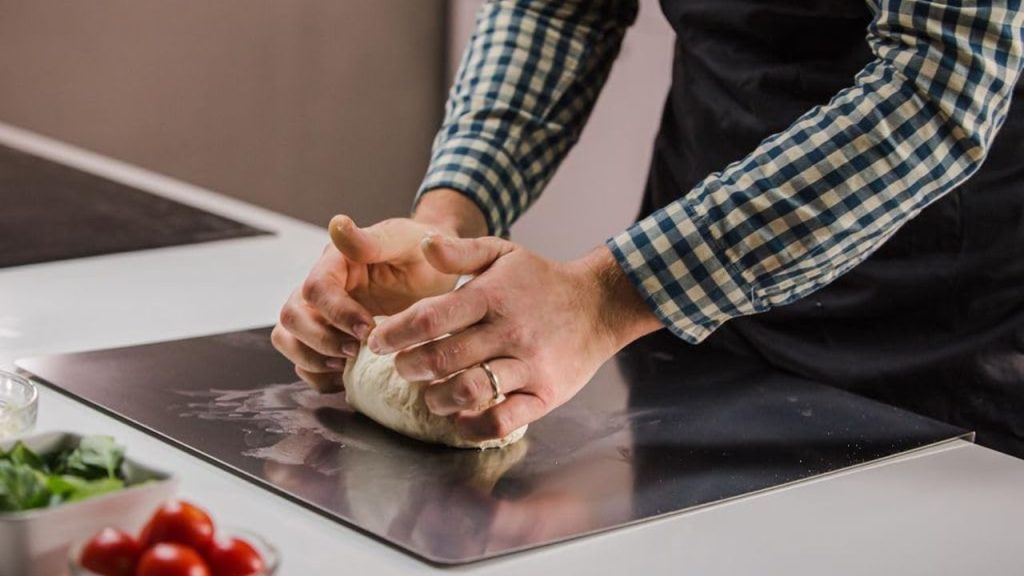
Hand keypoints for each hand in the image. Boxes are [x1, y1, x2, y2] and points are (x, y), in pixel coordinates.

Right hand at [271, 215, 458, 391]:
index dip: (336, 313)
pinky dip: (317, 375)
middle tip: (357, 352)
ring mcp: (320, 314)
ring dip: (311, 359)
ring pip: (288, 339)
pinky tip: (347, 377)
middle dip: (320, 340)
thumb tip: (337, 224)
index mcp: (335, 262)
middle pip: (291, 317)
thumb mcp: (405, 242)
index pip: (315, 289)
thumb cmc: (421, 253)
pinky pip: (304, 361)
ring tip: (346, 367)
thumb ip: (371, 240)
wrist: (437, 270)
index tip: (368, 329)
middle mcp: (321, 288)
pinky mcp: (329, 336)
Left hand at [368, 235, 661, 440]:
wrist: (599, 305)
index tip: (378, 341)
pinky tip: (459, 419)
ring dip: (436, 397)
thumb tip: (424, 245)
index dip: (395, 333)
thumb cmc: (540, 281)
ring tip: (429, 392)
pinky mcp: (545, 395)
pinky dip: (473, 426)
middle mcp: (509, 331)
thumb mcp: (503, 253)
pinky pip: (503, 421)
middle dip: (408, 366)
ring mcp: (529, 365)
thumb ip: (461, 251)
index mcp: (492, 296)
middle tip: (402, 366)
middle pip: (442, 358)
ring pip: (469, 390)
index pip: (430, 318)